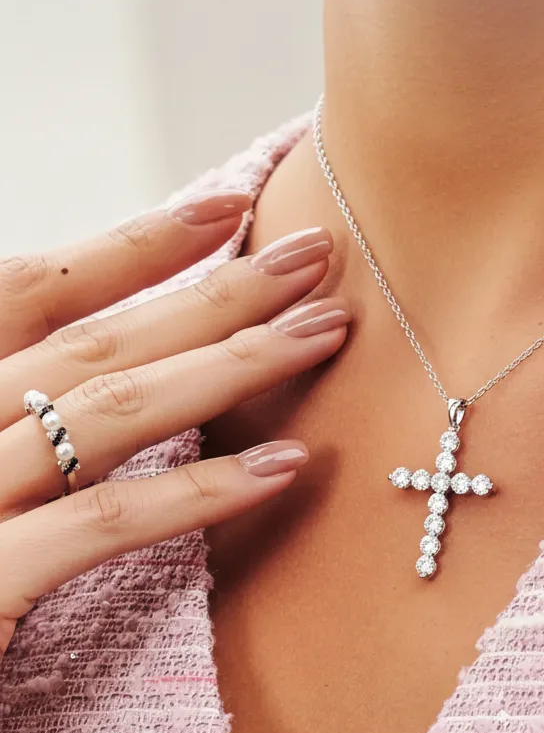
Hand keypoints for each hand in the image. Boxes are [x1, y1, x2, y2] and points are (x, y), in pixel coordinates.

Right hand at [0, 190, 347, 653]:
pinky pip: (103, 524)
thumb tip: (139, 347)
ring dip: (230, 365)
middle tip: (317, 256)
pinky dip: (199, 490)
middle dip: (215, 291)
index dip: (137, 244)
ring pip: (111, 413)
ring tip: (326, 333)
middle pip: (95, 340)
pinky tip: (285, 467)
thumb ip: (29, 400)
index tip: (232, 208)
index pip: (35, 289)